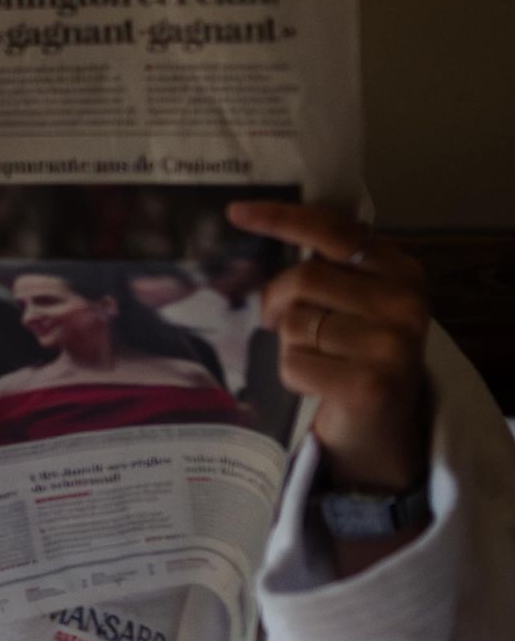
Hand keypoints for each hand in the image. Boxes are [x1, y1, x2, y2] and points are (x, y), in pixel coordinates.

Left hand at [226, 201, 430, 495]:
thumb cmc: (360, 354)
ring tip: (318, 358)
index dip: (280, 218)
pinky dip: (292, 375)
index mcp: (401, 270)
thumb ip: (330, 268)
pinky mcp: (370, 384)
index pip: (333, 230)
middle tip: (277, 321)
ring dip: (290, 344)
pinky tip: (319, 383)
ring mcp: (392, 345)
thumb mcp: (358, 302)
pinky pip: (294, 363)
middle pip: (304, 278)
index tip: (236, 213)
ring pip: (295, 324)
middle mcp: (405, 303)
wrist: (385, 427)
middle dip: (278, 301)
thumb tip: (257, 226)